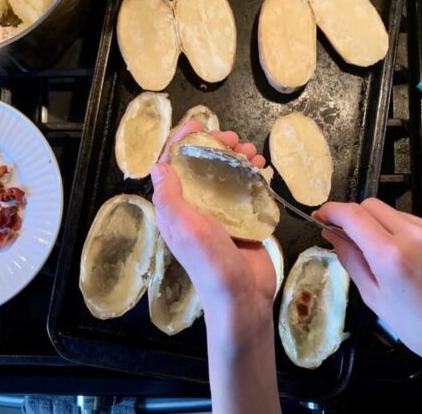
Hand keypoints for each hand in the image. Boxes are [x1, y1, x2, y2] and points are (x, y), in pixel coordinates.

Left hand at [151, 120, 280, 413]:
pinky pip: (245, 190)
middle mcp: (196, 208)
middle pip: (202, 166)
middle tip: (235, 140)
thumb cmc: (210, 262)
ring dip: (238, 159)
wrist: (241, 296)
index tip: (199, 125)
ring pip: (226, 175)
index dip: (182, 142)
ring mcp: (220, 214)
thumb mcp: (184, 227)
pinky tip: (263, 169)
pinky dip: (253, 176)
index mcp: (176, 208)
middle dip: (217, 146)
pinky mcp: (242, 221)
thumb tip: (158, 165)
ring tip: (253, 152)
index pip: (173, 167)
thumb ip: (170, 197)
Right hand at [315, 199, 421, 411]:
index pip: (352, 215)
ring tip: (387, 254)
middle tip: (349, 236)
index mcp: (390, 255)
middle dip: (354, 217)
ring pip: (394, 213)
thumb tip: (330, 233)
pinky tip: (412, 256)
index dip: (331, 211)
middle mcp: (414, 234)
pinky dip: (406, 232)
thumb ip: (350, 259)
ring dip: (381, 226)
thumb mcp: (373, 297)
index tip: (321, 215)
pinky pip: (417, 221)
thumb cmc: (416, 325)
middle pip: (371, 205)